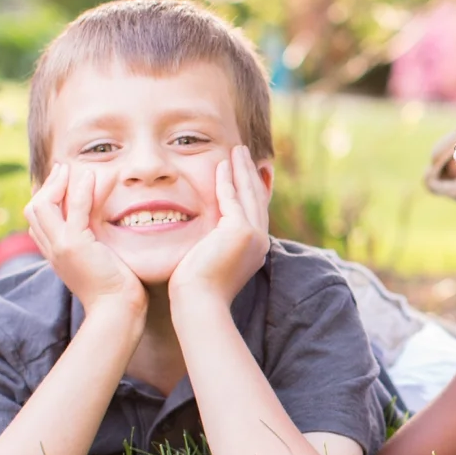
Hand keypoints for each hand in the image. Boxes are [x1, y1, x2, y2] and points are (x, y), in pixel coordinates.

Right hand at [27, 163, 145, 317]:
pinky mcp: (75, 246)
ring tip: (70, 169)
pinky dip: (80, 191)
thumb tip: (102, 220)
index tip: (60, 182)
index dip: (45, 198)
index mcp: (55, 254)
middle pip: (33, 210)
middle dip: (47, 186)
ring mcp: (60, 247)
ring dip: (57, 183)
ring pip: (43, 206)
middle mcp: (52, 250)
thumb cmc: (115, 289)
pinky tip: (90, 177)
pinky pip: (74, 211)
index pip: (36, 221)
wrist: (116, 310)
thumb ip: (92, 240)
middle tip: (62, 169)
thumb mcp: (98, 259)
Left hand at [169, 146, 270, 311]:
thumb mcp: (209, 262)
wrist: (198, 303)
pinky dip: (227, 180)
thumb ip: (213, 245)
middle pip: (256, 199)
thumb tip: (204, 238)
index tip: (242, 171)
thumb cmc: (196, 290)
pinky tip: (222, 164)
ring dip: (242, 170)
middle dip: (249, 174)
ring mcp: (253, 236)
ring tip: (237, 151)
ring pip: (248, 194)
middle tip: (243, 153)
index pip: (253, 212)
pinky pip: (233, 198)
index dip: (250, 189)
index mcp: (254, 250)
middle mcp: (260, 242)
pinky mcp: (240, 231)